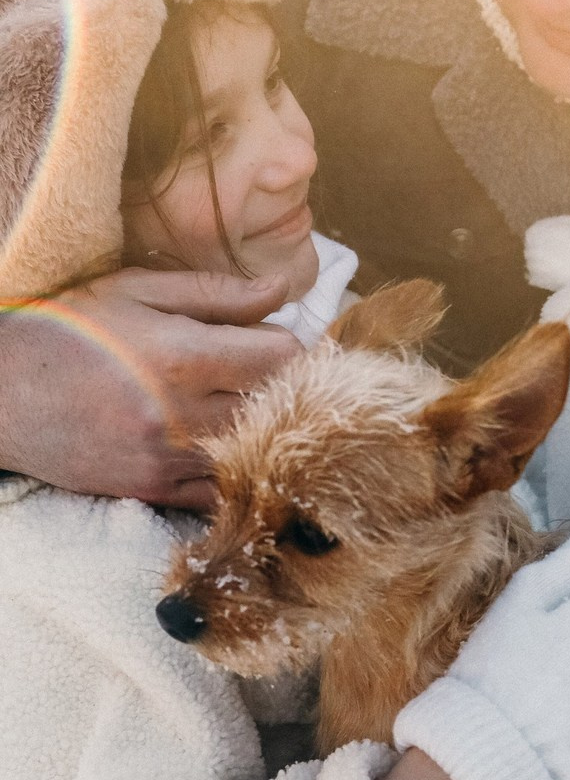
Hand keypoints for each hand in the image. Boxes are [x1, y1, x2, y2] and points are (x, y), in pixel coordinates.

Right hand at [0, 268, 294, 508]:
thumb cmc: (69, 331)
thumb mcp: (136, 292)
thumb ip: (217, 293)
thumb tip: (283, 289)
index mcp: (184, 356)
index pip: (284, 357)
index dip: (291, 345)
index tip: (273, 339)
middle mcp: (183, 414)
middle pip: (280, 405)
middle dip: (282, 385)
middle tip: (259, 372)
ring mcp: (171, 458)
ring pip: (258, 448)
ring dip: (262, 427)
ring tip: (237, 403)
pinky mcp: (157, 489)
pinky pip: (225, 488)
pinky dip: (235, 466)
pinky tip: (220, 442)